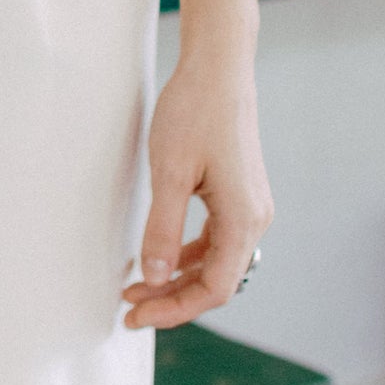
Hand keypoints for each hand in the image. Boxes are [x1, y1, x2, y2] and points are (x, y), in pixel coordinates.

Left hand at [120, 47, 271, 329]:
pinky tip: (158, 255)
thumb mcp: (170, 173)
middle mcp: (256, 218)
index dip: (175, 309)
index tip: (136, 317)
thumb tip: (153, 278)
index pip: (215, 289)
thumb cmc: (194, 112)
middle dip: (171, 298)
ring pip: (216, 261)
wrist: (218, 67)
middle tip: (129, 308)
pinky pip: (216, 239)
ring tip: (136, 286)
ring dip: (177, 277)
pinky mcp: (239, 192)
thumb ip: (163, 229)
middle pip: (217, 280)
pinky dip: (187, 253)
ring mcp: (250, 205)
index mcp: (244, 219)